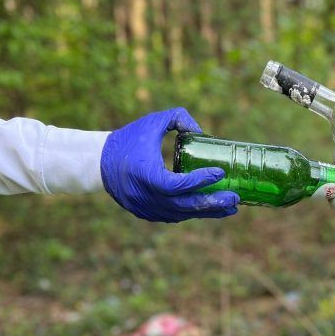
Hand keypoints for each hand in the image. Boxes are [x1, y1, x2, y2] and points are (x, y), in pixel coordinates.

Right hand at [101, 108, 238, 222]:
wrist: (98, 163)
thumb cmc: (128, 139)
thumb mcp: (153, 122)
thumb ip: (178, 119)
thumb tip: (202, 132)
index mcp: (148, 175)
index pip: (179, 184)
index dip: (201, 181)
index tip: (220, 172)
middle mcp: (147, 196)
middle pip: (186, 206)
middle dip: (213, 203)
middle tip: (235, 197)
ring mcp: (146, 208)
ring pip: (182, 214)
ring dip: (208, 212)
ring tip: (231, 207)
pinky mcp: (146, 213)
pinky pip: (174, 216)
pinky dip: (192, 213)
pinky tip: (210, 209)